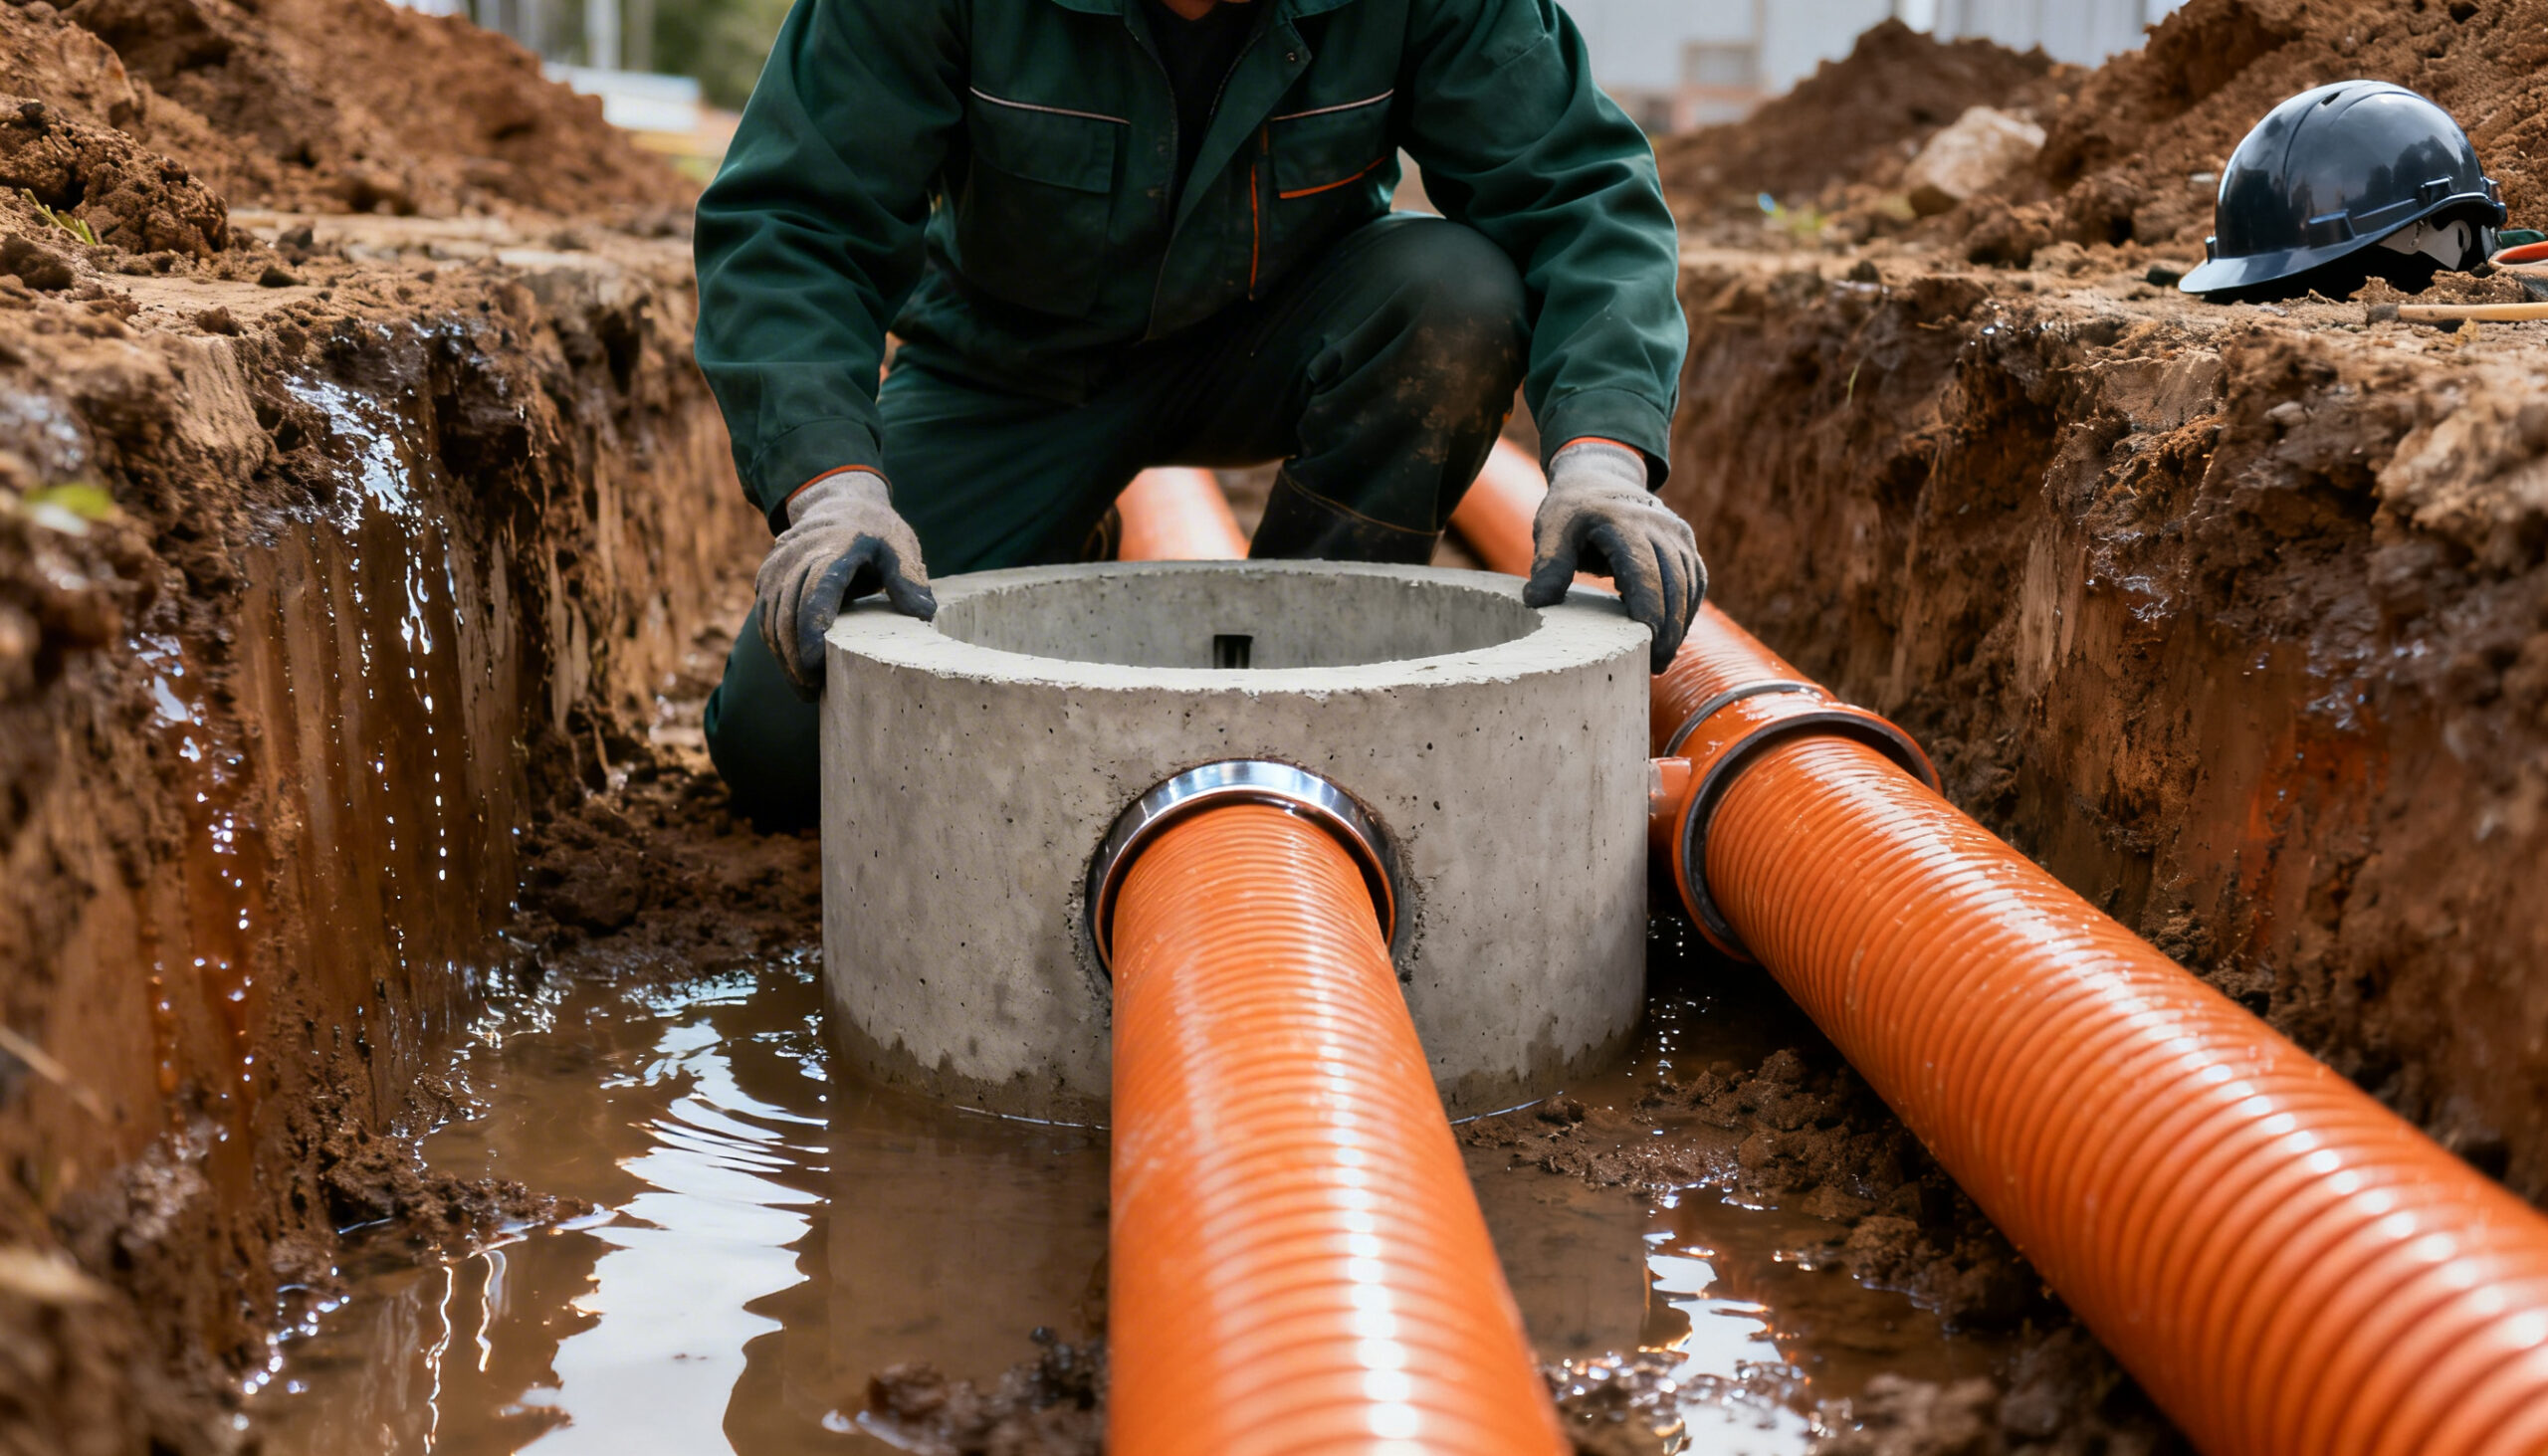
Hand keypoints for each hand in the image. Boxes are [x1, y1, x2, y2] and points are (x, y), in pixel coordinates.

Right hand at [755, 469, 935, 700]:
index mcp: (833, 550)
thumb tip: (924, 614)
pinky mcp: (766, 578)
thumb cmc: (876, 533)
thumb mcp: (900, 548)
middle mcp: (796, 558)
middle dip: (797, 659)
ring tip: (806, 689)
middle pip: (787, 615)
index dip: (812, 633)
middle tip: (814, 692)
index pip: (815, 595)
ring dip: (784, 658)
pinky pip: (766, 617)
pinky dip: (777, 646)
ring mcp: (776, 568)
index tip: (817, 667)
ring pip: (771, 621)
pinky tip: (794, 669)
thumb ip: (909, 580)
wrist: (838, 502)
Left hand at [1520, 439, 1703, 671]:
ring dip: (1681, 623)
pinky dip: (1687, 609)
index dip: (1649, 610)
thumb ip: (1547, 564)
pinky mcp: (1685, 542)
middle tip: (1655, 666)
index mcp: (1623, 522)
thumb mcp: (1551, 528)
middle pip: (1674, 583)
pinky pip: (1696, 580)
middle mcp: (1658, 525)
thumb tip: (1535, 602)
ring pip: (1690, 584)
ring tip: (1663, 659)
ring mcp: (1677, 533)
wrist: (1600, 478)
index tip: (1646, 645)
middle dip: (1669, 628)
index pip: (1643, 572)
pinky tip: (1672, 635)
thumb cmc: (1572, 511)